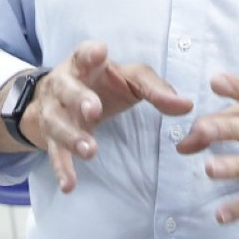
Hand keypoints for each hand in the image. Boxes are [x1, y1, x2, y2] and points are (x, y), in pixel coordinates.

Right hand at [24, 40, 192, 193]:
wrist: (61, 99)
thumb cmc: (104, 83)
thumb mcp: (130, 79)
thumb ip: (156, 89)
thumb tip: (187, 106)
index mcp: (85, 64)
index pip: (84, 53)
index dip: (90, 53)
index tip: (100, 53)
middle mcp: (63, 84)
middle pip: (67, 88)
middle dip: (79, 98)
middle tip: (94, 110)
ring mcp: (54, 111)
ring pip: (57, 122)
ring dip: (72, 137)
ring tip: (90, 151)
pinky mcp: (51, 137)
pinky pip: (55, 153)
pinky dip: (61, 169)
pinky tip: (69, 185)